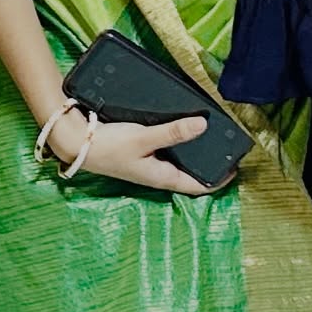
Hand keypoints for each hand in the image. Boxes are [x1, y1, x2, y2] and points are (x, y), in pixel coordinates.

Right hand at [48, 111, 222, 196]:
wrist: (75, 142)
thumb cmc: (109, 145)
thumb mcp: (143, 138)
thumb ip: (172, 132)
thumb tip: (204, 125)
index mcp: (162, 177)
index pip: (198, 186)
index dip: (218, 179)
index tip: (236, 168)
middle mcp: (157, 173)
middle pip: (189, 173)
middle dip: (208, 164)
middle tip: (225, 147)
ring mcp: (147, 164)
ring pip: (178, 161)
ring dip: (193, 152)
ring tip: (209, 136)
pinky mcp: (138, 152)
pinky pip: (165, 150)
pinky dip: (177, 142)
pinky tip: (180, 127)